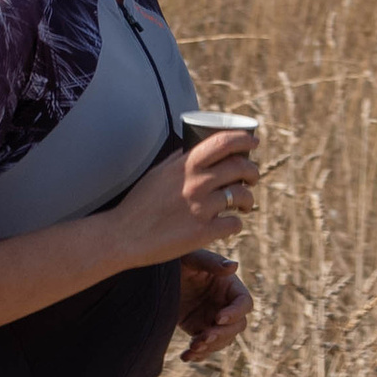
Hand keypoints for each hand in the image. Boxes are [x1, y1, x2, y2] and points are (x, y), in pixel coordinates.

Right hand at [105, 123, 261, 271]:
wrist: (123, 236)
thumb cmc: (138, 205)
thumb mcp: (156, 174)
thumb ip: (177, 161)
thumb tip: (190, 148)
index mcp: (185, 165)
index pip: (224, 142)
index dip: (245, 139)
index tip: (254, 143)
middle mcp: (197, 183)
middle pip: (241, 168)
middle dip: (253, 172)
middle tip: (252, 178)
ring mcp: (201, 208)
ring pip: (243, 197)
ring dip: (248, 200)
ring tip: (244, 205)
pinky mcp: (203, 233)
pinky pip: (234, 225)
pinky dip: (235, 225)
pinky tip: (228, 226)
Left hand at [177, 252, 251, 363]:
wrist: (156, 275)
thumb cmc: (177, 260)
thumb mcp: (191, 258)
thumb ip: (211, 262)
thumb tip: (234, 266)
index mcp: (229, 286)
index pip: (244, 303)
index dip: (235, 313)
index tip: (218, 318)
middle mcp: (225, 304)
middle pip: (236, 327)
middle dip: (221, 335)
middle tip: (202, 337)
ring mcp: (212, 319)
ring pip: (222, 340)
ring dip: (209, 347)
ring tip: (192, 349)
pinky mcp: (198, 329)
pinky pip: (204, 346)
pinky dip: (197, 355)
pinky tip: (186, 357)